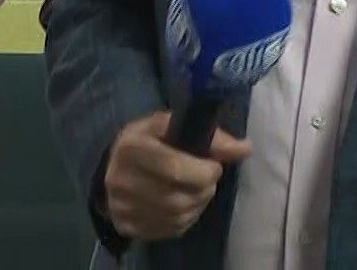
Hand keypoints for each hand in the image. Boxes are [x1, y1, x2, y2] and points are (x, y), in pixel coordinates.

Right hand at [100, 111, 251, 241]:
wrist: (112, 167)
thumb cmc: (149, 141)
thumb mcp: (172, 127)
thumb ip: (209, 136)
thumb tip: (244, 149)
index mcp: (131, 147)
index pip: (173, 168)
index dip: (203, 171)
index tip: (214, 166)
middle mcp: (120, 179)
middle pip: (177, 198)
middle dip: (203, 190)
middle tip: (208, 180)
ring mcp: (121, 206)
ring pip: (175, 217)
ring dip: (197, 205)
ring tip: (198, 192)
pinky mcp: (127, 225)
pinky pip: (168, 230)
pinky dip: (186, 219)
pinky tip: (185, 205)